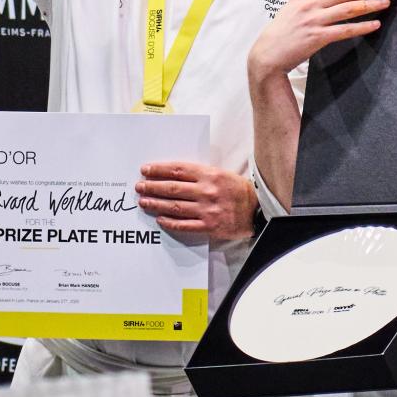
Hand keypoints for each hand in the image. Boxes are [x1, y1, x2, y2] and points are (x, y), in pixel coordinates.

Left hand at [136, 161, 257, 240]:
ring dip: (156, 203)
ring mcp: (206, 210)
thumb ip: (198, 174)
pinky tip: (159, 219)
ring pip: (174, 206)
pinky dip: (169, 222)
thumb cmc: (237, 190)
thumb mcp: (220, 174)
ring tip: (143, 201)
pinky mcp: (209, 227)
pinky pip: (184, 225)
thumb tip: (172, 174)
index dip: (159, 170)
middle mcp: (206, 191)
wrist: (257, 210)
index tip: (146, 170)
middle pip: (172, 188)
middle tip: (139, 186)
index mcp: (209, 175)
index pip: (178, 170)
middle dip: (152, 187)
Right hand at [246, 0, 390, 84]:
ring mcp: (313, 21)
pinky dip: (361, 26)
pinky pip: (345, 30)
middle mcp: (310, 5)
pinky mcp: (317, 37)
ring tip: (385, 2)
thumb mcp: (291, 6)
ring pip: (348, 9)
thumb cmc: (281, 31)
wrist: (268, 54)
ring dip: (369, 4)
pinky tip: (374, 24)